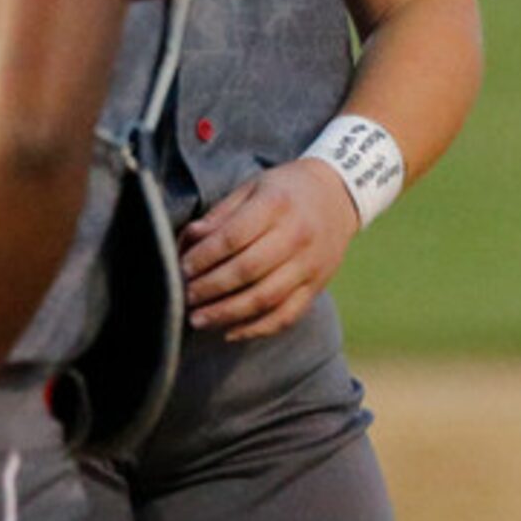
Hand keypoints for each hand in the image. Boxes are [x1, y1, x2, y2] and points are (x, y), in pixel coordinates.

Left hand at [179, 158, 359, 339]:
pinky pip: (287, 315)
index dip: (204, 257)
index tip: (182, 268)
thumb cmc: (285, 191)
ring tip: (198, 320)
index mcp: (277, 205)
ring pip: (266, 298)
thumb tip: (188, 242)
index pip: (233, 237)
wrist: (339, 195)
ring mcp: (311, 264)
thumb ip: (220, 216)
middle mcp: (298, 235)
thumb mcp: (252, 188)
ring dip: (227, 314)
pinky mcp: (317, 285)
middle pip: (248, 270)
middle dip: (210, 288)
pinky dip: (257, 329)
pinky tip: (230, 332)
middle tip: (184, 297)